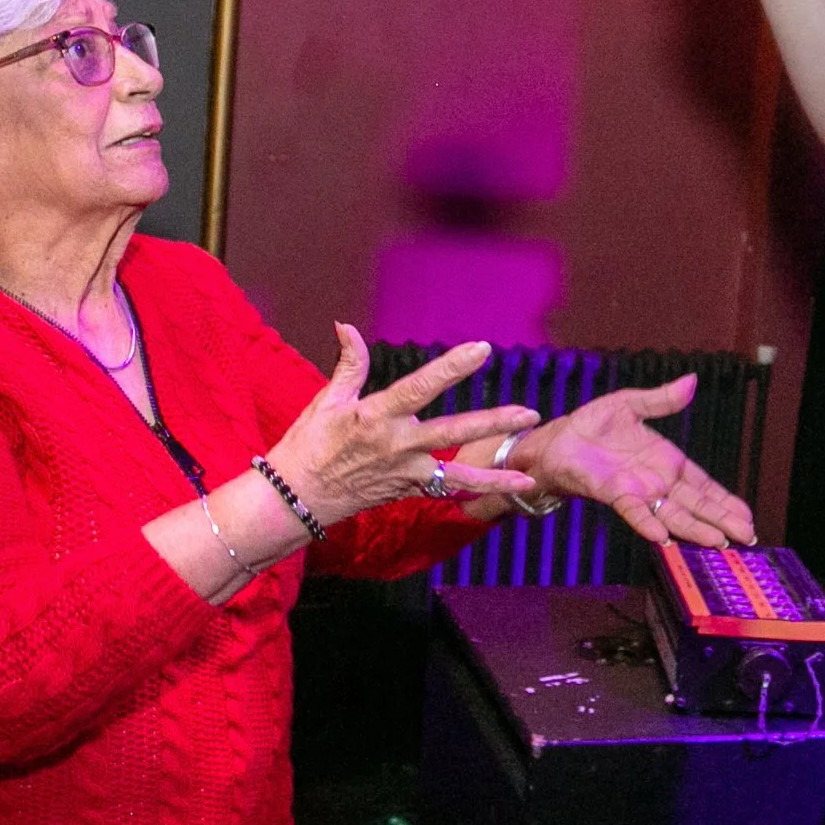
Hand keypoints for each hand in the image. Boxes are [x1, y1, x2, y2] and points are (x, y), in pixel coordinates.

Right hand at [265, 326, 540, 524]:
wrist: (296, 499)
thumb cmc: (307, 445)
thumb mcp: (326, 402)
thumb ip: (348, 365)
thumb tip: (347, 326)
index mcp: (376, 416)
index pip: (421, 387)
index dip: (451, 367)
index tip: (481, 349)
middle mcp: (397, 445)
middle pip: (452, 432)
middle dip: (492, 422)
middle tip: (528, 413)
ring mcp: (405, 472)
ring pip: (457, 473)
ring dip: (495, 474)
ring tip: (528, 474)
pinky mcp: (407, 490)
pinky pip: (447, 490)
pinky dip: (477, 490)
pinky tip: (507, 492)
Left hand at [510, 374, 756, 546]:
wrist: (557, 438)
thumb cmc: (592, 425)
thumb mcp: (631, 404)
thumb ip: (661, 399)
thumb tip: (691, 380)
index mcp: (667, 461)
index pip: (704, 485)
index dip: (726, 501)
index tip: (747, 516)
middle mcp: (657, 482)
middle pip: (697, 505)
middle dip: (722, 521)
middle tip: (747, 537)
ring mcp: (638, 491)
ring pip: (672, 514)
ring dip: (695, 528)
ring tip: (718, 543)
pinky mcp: (613, 493)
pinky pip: (634, 511)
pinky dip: (648, 523)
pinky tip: (665, 537)